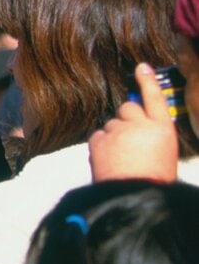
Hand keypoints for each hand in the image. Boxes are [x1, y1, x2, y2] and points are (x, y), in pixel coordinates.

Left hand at [89, 62, 178, 181]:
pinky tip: (109, 160)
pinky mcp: (98, 139)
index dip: (148, 81)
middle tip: (130, 140)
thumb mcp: (165, 153)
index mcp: (162, 128)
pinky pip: (98, 135)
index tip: (141, 67)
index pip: (155, 98)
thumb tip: (140, 129)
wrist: (135, 196)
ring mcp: (117, 131)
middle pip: (128, 108)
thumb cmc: (154, 179)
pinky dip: (102, 145)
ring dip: (114, 134)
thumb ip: (152, 135)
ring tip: (121, 156)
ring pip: (111, 123)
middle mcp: (140, 125)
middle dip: (127, 119)